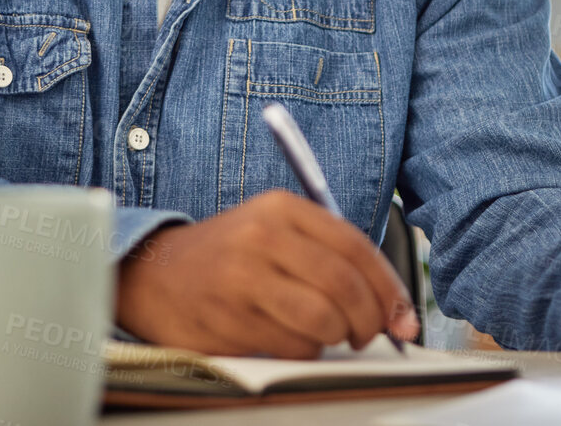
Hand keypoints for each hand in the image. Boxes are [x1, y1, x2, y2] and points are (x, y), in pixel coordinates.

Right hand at [115, 189, 421, 357]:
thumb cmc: (230, 256)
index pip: (355, 247)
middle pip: (344, 287)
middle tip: (367, 333)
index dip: (389, 288)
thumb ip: (330, 254)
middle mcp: (260, 238)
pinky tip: (285, 336)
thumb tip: (393, 306)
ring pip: (322, 322)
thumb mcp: (274, 230)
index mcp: (279, 208)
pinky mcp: (228, 321)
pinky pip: (291, 347)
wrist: (155, 274)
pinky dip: (302, 351)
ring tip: (323, 332)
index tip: (405, 316)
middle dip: (369, 321)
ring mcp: (241, 280)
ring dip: (334, 338)